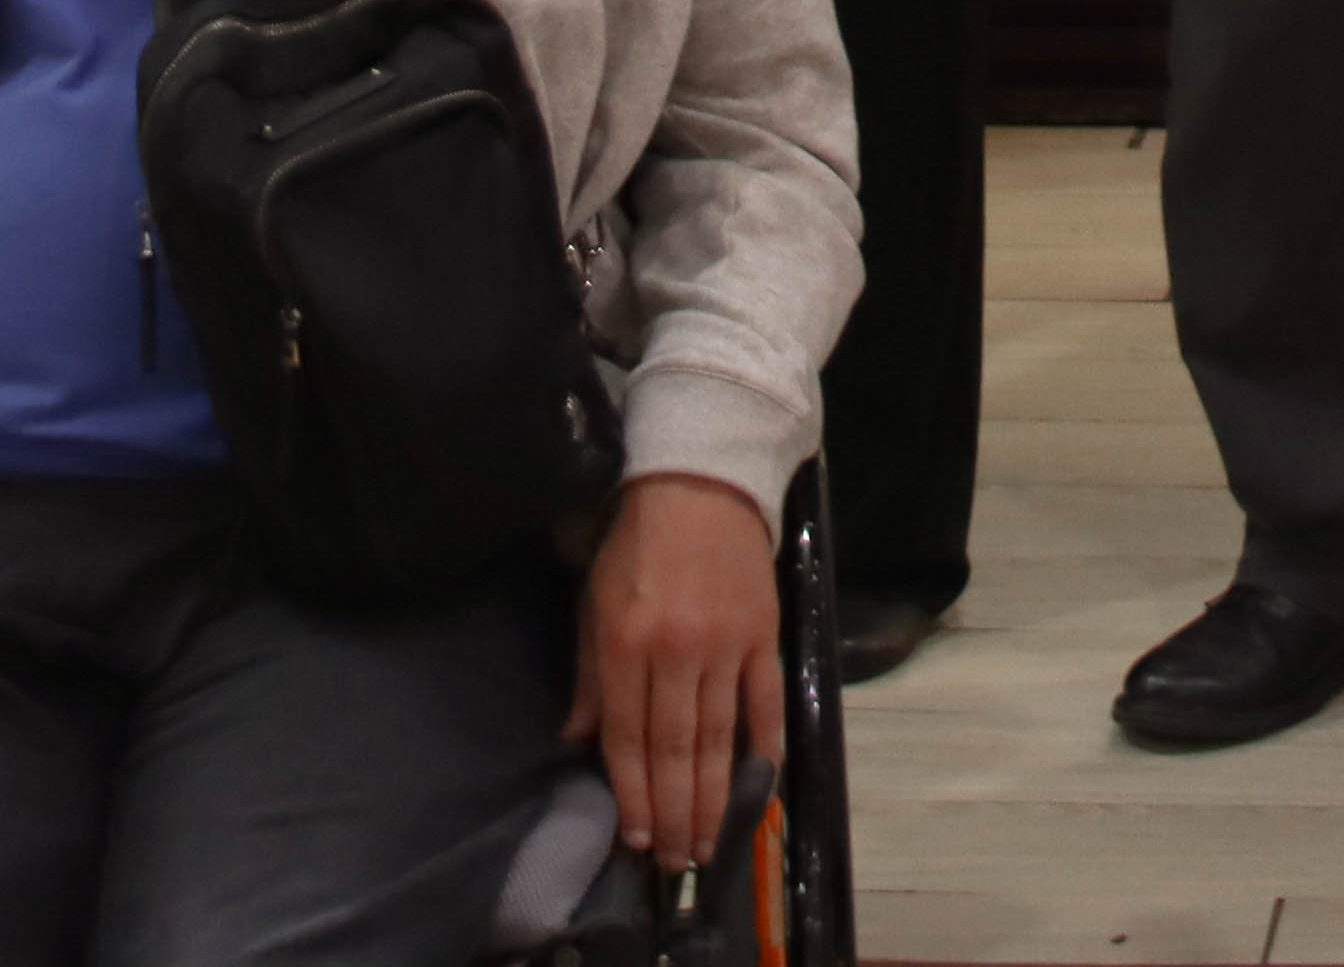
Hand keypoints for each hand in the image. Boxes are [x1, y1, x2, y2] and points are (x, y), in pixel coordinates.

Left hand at [567, 472, 782, 872]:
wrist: (700, 483)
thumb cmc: (636, 547)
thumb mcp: (593, 605)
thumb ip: (589, 678)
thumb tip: (578, 745)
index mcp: (626, 643)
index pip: (628, 736)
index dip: (633, 792)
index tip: (639, 837)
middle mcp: (676, 650)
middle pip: (675, 747)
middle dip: (676, 811)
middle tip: (678, 860)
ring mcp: (726, 643)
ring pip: (719, 735)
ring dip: (714, 795)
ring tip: (710, 841)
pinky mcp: (765, 632)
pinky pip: (766, 700)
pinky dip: (765, 744)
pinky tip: (760, 782)